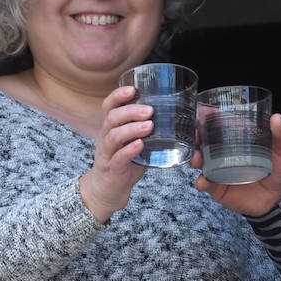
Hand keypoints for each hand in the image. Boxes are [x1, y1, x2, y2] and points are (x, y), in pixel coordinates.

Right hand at [79, 84, 152, 223]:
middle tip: (149, 110)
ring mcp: (107, 154)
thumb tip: (175, 119)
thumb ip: (147, 132)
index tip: (133, 89)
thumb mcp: (133, 143)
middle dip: (131, 111)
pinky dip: (129, 150)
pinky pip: (118, 158)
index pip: (109, 106)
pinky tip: (140, 145)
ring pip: (113, 136)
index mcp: (111, 128)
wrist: (107, 191)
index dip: (118, 95)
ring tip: (149, 126)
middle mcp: (106, 138)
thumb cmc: (123, 164)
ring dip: (132, 129)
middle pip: (111, 118)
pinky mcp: (112, 169)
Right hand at [194, 112, 280, 216]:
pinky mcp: (220, 188)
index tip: (201, 112)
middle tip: (195, 135)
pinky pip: (207, 184)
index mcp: (240, 138)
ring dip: (195, 158)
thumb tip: (277, 118)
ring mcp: (221, 170)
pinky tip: (203, 181)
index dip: (208, 117)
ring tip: (197, 159)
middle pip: (205, 141)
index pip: (220, 124)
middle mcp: (226, 152)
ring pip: (201, 162)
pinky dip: (202, 182)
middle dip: (195, 137)